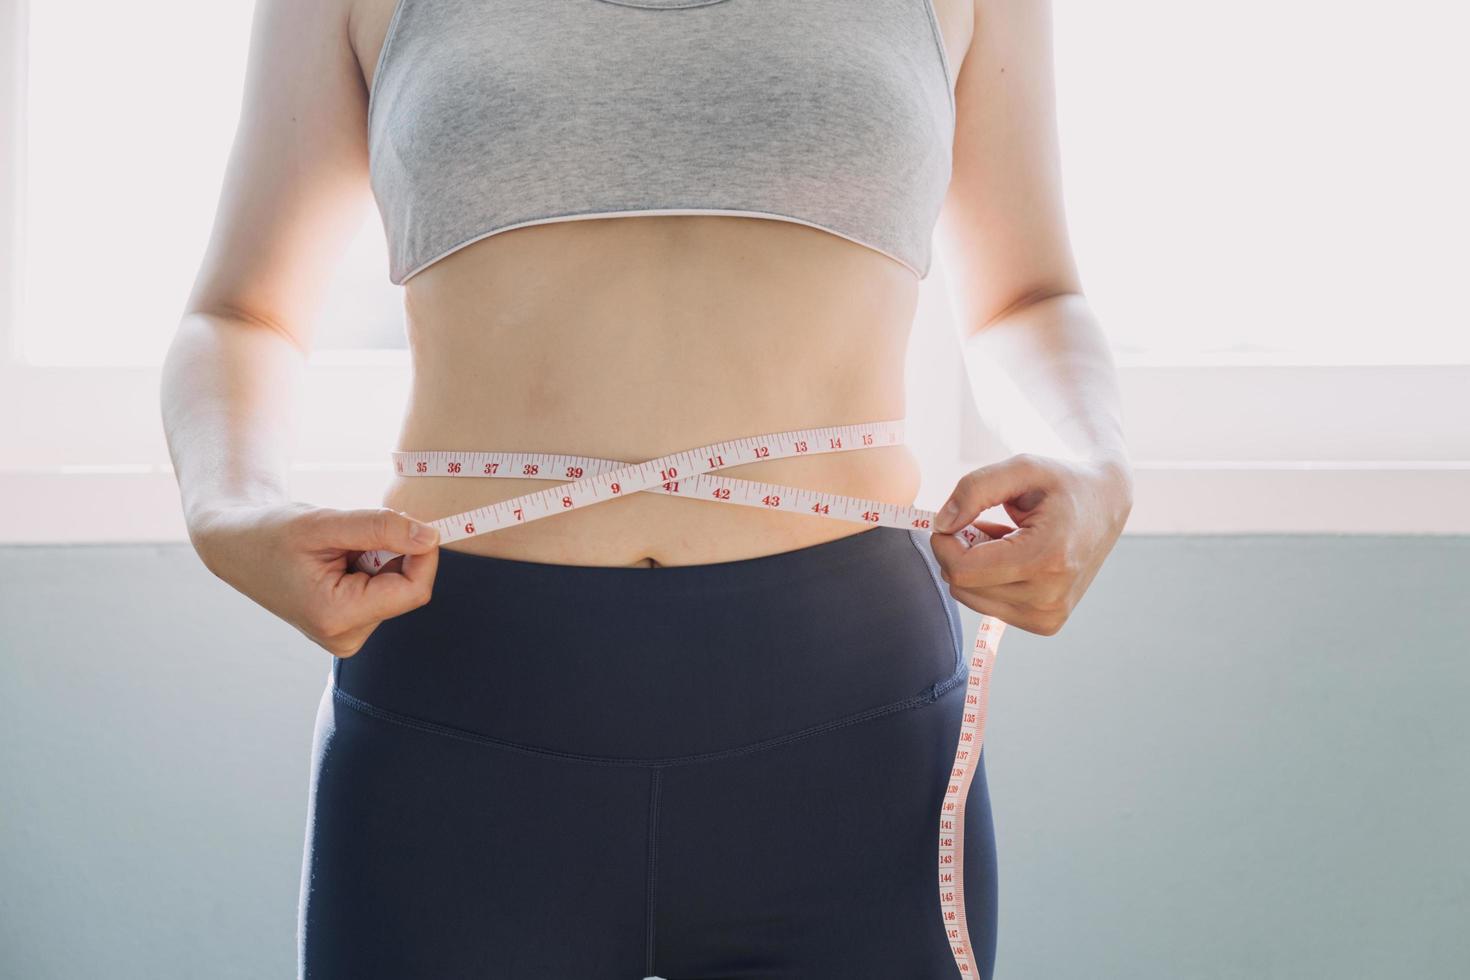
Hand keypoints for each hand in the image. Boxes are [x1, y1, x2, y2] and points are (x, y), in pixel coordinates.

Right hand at [191, 502, 440, 656]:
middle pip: (406, 589)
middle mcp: (345, 636)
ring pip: (396, 588)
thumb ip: (381, 528)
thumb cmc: (271, 532)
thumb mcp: (325, 522)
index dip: (423, 554)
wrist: (237, 546)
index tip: (413, 522)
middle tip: (352, 535)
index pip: (414, 590)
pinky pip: (382, 591)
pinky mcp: (349, 626)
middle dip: (393, 553)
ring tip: (337, 549)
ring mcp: (346, 635)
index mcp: (337, 617)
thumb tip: (431, 537)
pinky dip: (370, 567)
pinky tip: (338, 561)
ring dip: (380, 558)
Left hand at [929, 453, 1132, 635]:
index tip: (953, 518)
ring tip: (1005, 539)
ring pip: (971, 597)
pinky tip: (1014, 558)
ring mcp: (1049, 616)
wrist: (1107, 505)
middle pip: (963, 585)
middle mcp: (1050, 596)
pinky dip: (990, 580)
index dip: (944, 542)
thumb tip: (940, 525)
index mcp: (1047, 558)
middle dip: (960, 552)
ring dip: (976, 566)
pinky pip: (989, 606)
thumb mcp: (1022, 467)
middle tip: (984, 523)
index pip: (963, 569)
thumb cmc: (1063, 483)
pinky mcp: (1046, 624)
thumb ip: (974, 489)